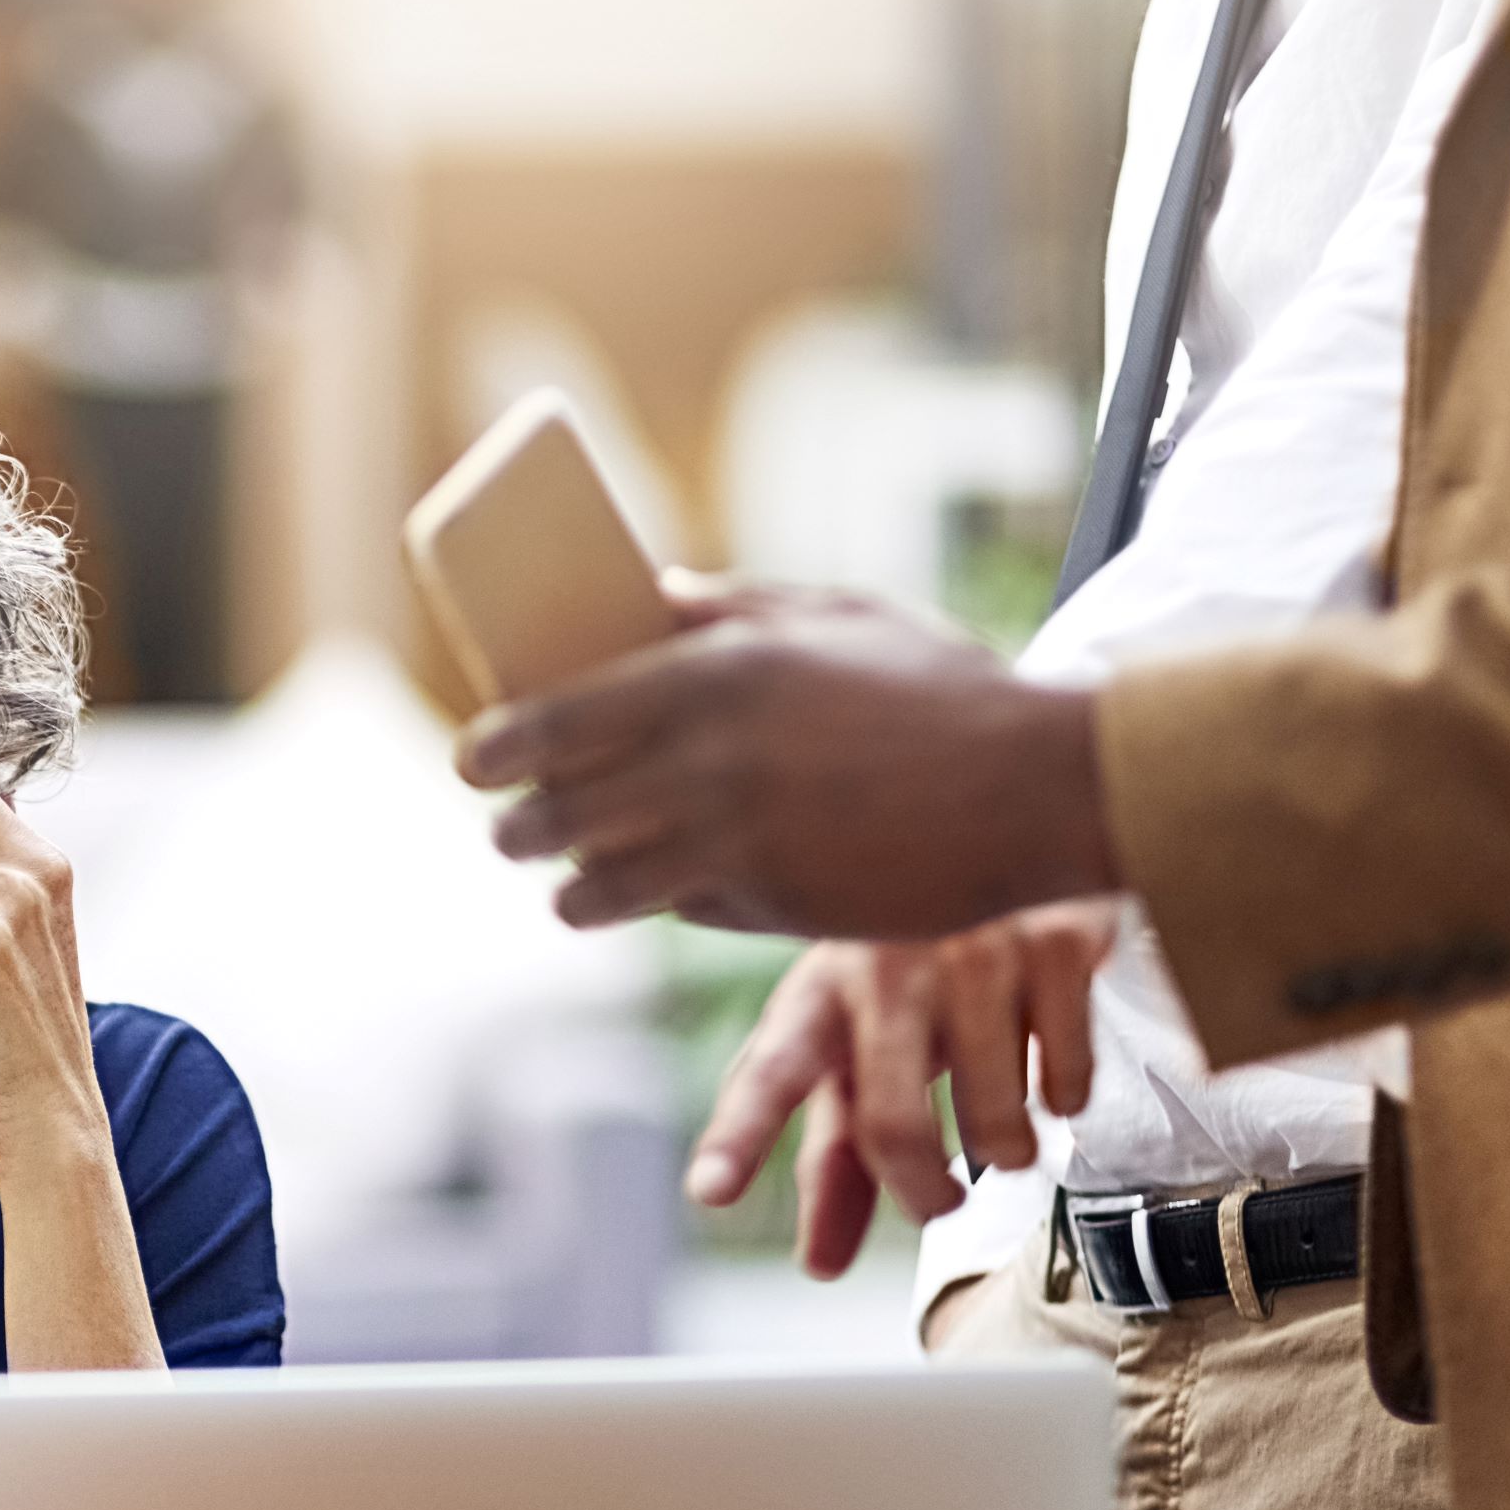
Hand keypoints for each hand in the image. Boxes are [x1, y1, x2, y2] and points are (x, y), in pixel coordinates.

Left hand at [457, 588, 1120, 937]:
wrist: (1036, 788)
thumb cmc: (942, 689)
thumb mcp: (836, 617)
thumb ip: (731, 610)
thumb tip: (645, 596)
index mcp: (711, 677)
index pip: (553, 722)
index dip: (494, 751)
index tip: (473, 762)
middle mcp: (706, 765)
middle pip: (555, 816)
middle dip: (518, 830)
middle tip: (511, 830)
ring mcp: (735, 845)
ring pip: (598, 888)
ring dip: (573, 888)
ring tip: (569, 881)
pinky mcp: (772, 909)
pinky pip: (680, 912)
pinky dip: (664, 905)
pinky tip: (670, 888)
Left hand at [685, 907, 1120, 1278]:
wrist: (1003, 848)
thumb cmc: (909, 978)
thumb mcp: (856, 1052)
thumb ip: (837, 1159)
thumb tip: (822, 1266)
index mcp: (816, 998)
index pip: (770, 1073)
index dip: (741, 1136)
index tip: (711, 1191)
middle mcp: (885, 967)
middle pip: (893, 1128)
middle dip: (923, 1193)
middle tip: (941, 1201)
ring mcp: (972, 950)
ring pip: (995, 1122)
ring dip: (1007, 1153)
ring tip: (1003, 1126)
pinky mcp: (1055, 943)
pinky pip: (1066, 1083)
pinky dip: (1062, 1101)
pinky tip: (1047, 1064)